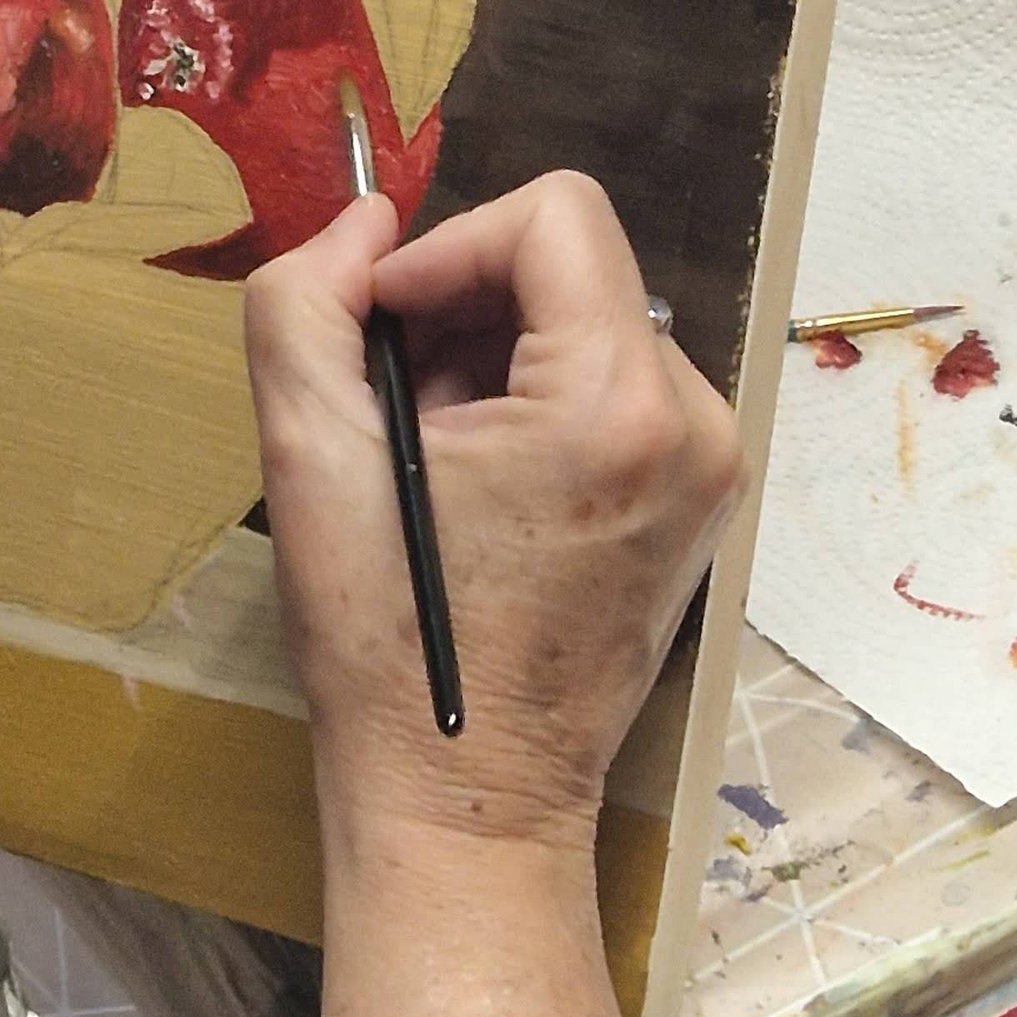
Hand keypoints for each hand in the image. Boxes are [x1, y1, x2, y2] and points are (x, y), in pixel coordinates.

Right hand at [244, 170, 740, 854]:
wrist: (469, 801)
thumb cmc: (391, 645)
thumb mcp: (307, 454)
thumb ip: (308, 301)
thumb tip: (367, 222)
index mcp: (618, 403)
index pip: (553, 215)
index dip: (447, 247)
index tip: (385, 325)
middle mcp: (694, 422)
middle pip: (572, 268)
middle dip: (467, 312)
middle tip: (398, 407)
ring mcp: (709, 466)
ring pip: (588, 326)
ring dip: (495, 360)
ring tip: (433, 459)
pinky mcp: (698, 501)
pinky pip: (613, 389)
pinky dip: (537, 405)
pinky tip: (481, 490)